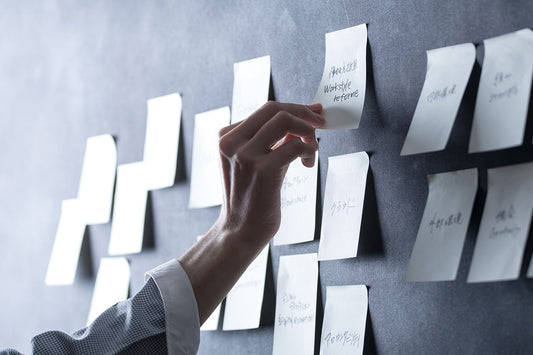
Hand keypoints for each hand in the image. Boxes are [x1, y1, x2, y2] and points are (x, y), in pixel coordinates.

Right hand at [216, 101, 323, 246]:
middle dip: (303, 113)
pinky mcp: (262, 170)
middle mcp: (232, 142)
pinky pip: (295, 145)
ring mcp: (245, 155)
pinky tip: (307, 164)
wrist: (240, 231)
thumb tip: (303, 117)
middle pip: (275, 108)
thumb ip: (273, 139)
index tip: (312, 113)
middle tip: (320, 123)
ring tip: (311, 149)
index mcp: (226, 137)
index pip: (265, 109)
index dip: (294, 108)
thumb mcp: (256, 161)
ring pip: (285, 121)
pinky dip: (308, 151)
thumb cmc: (252, 197)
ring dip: (307, 131)